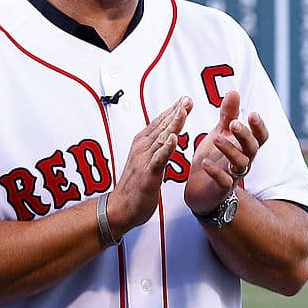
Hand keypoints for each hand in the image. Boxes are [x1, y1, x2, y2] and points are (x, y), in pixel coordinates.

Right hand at [106, 96, 192, 237]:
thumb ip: (154, 149)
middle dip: (175, 111)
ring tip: (183, 111)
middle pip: (161, 126)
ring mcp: (144, 160)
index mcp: (141, 145)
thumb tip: (164, 137)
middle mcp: (141, 148)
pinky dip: (166, 148)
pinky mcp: (148, 174)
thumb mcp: (145, 162)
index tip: (184, 99)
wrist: (120, 207)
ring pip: (161, 138)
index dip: (171, 110)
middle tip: (187, 99)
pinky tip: (173, 138)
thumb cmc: (134, 187)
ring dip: (173, 124)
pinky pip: (159, 159)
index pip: (159, 123)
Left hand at [184, 90, 267, 214]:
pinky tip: (205, 162)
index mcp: (244, 147)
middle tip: (234, 124)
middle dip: (245, 136)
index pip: (260, 137)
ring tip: (216, 138)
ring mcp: (233, 176)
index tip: (252, 113)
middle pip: (252, 149)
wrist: (198, 188)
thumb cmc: (213, 157)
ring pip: (240, 164)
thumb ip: (228, 115)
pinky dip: (215, 172)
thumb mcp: (220, 133)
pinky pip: (223, 182)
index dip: (259, 127)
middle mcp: (243, 161)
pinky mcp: (221, 189)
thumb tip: (234, 91)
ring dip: (229, 150)